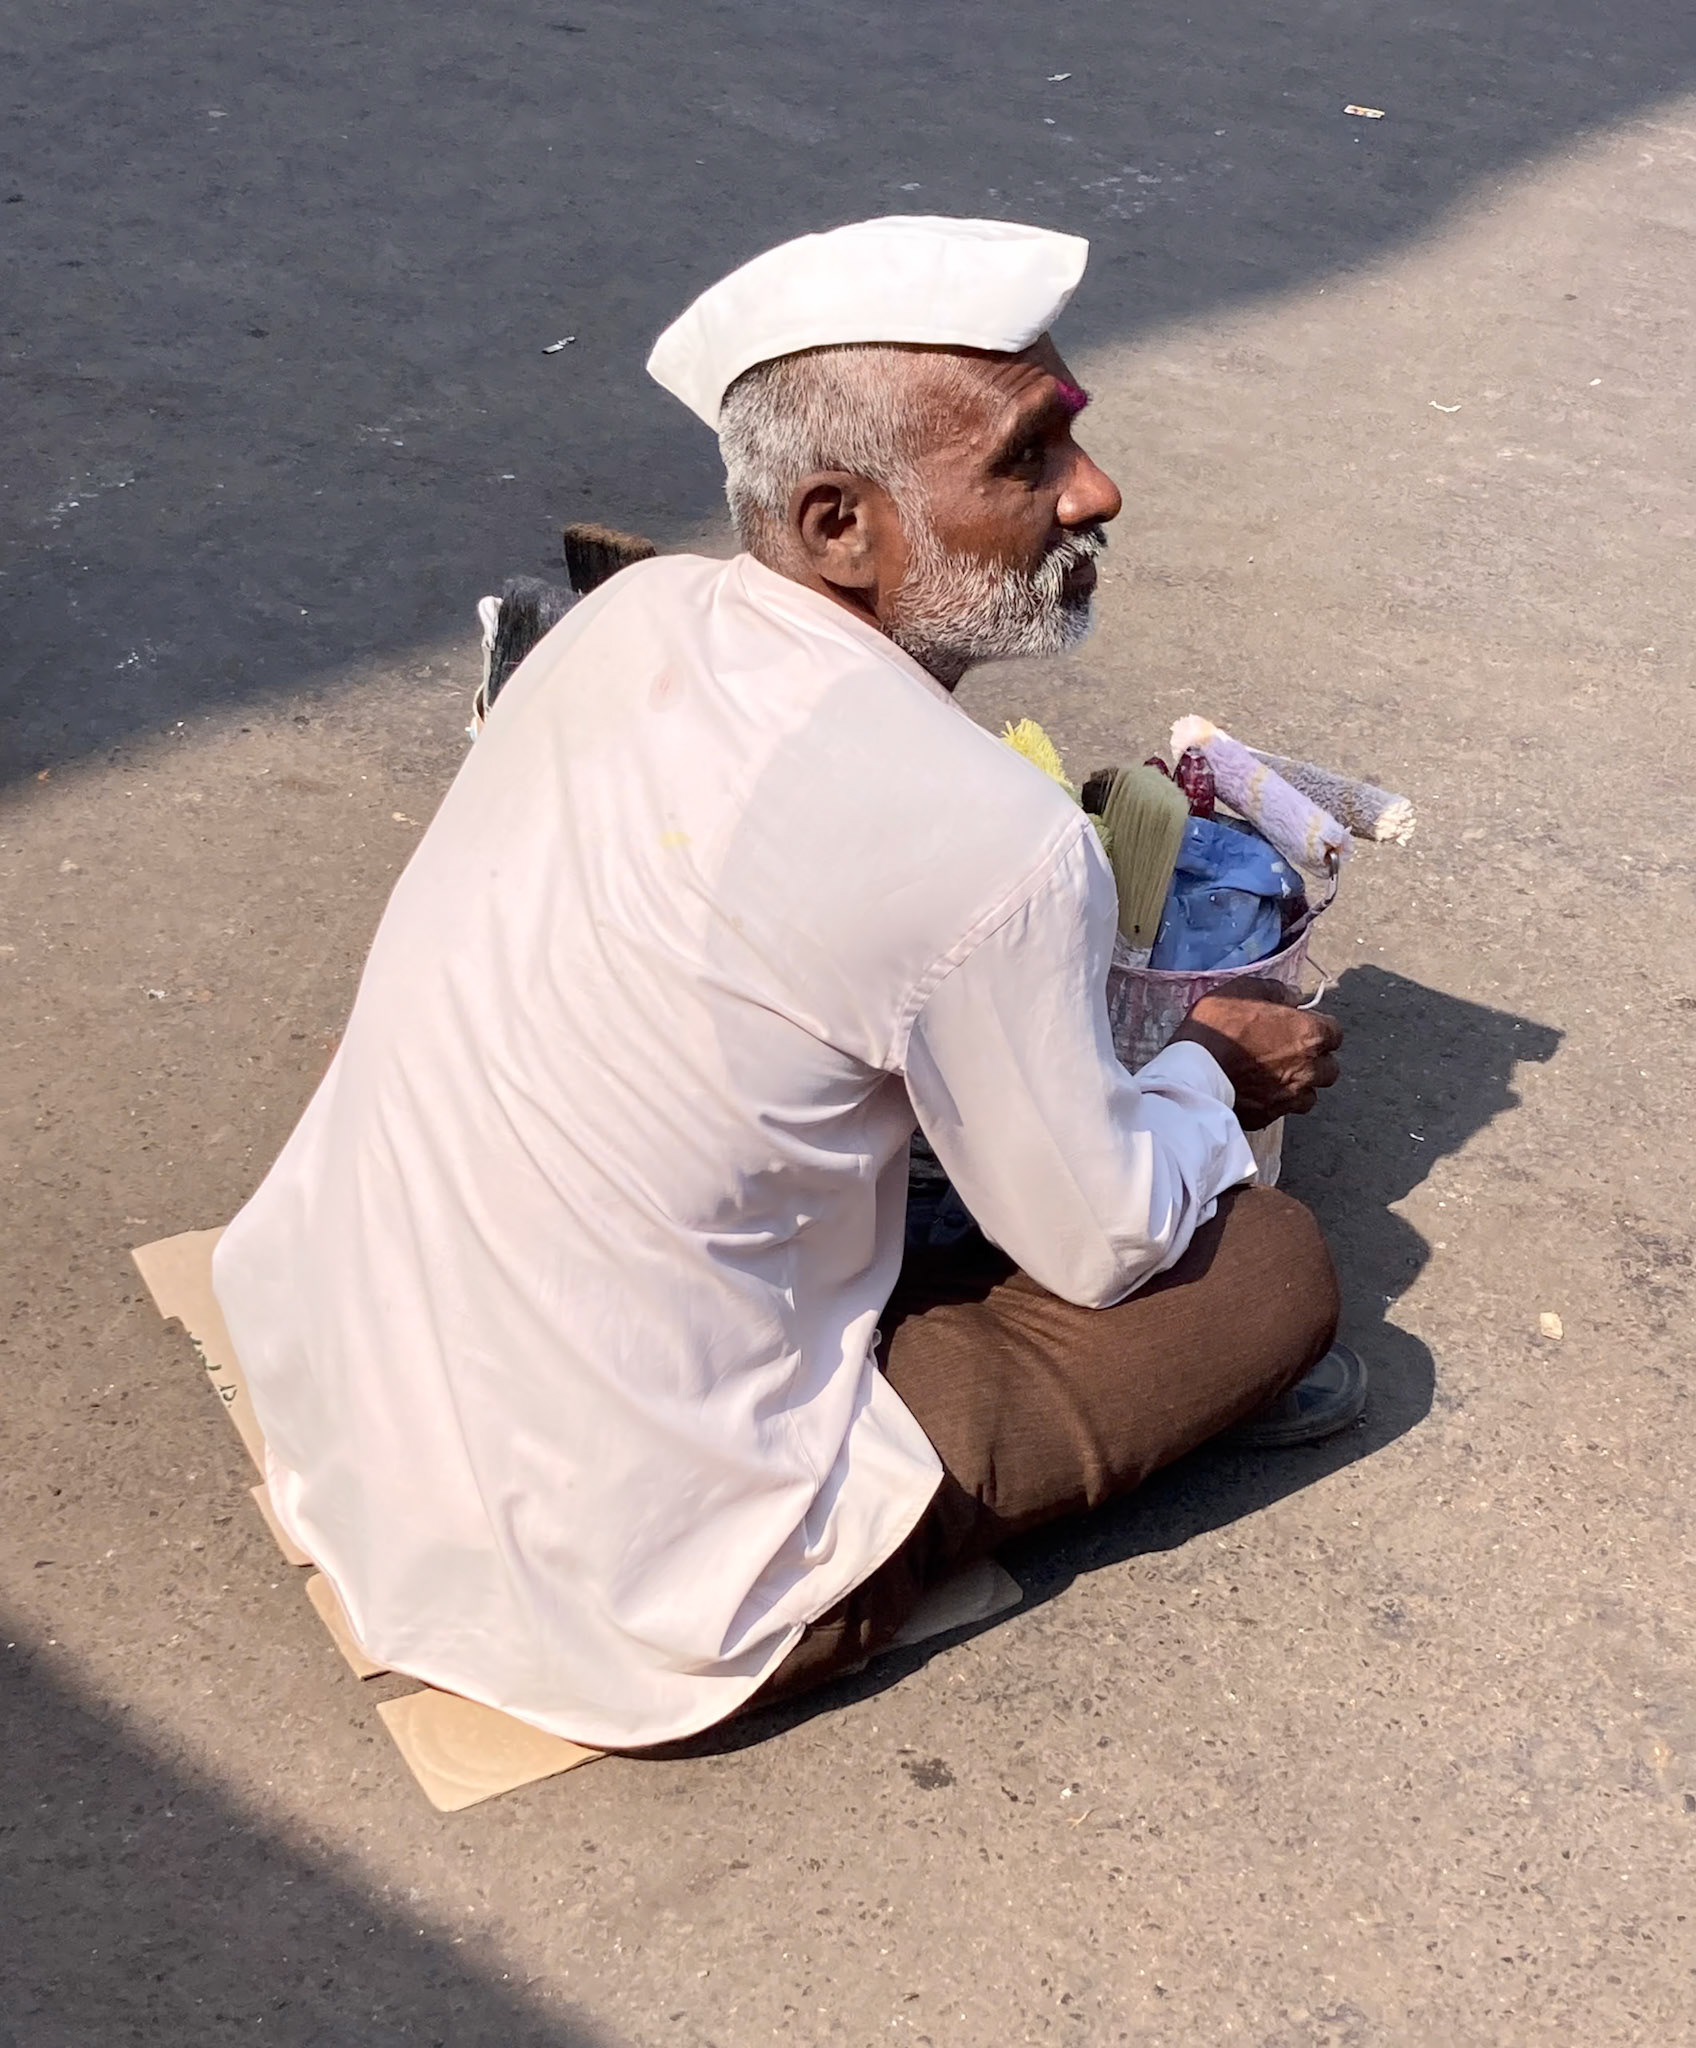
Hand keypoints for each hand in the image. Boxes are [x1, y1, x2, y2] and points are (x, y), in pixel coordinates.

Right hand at [1169, 978, 1342, 1130]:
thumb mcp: (1242, 990)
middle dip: (1315, 1061)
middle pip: (1329, 1068)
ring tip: (1275, 1076)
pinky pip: (1284, 1110)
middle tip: (1290, 1053)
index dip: (1317, 1028)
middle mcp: (1309, 1069)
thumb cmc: (1217, 1027)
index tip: (1300, 1027)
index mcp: (1309, 1035)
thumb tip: (1292, 997)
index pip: (1335, 1033)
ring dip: (1299, 1085)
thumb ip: (1276, 991)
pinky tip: (1257, 1092)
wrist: (1192, 1072)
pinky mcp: (1271, 1116)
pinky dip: (1276, 1102)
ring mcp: (1291, 1097)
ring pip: (1310, 1094)